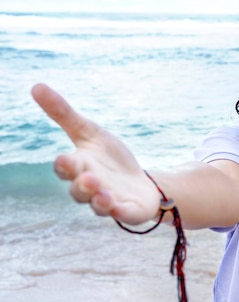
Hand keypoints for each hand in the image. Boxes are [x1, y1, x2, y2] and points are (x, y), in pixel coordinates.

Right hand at [31, 83, 159, 222]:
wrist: (140, 183)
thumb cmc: (110, 159)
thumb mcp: (90, 133)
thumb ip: (64, 114)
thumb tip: (36, 85)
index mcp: (79, 167)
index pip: (66, 168)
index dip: (65, 166)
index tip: (65, 158)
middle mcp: (89, 188)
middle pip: (79, 189)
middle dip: (82, 184)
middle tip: (88, 177)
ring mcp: (107, 202)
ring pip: (97, 205)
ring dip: (99, 199)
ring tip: (102, 193)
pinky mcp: (126, 211)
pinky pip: (121, 215)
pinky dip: (118, 212)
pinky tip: (118, 207)